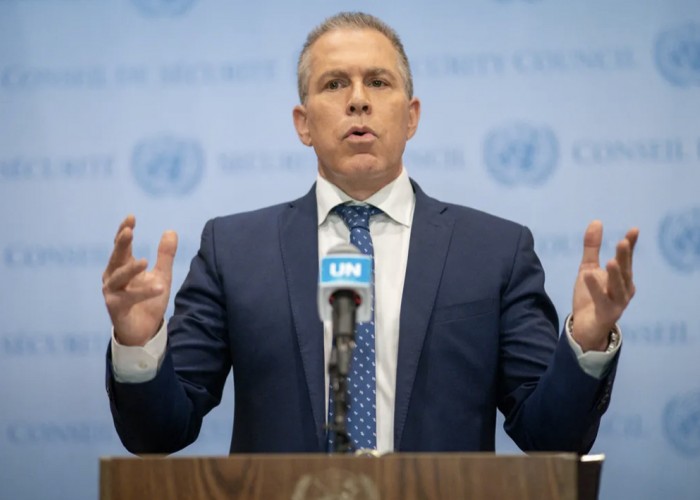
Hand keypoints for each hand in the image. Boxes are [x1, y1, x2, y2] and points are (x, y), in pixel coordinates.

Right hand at [102, 215, 177, 345]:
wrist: (144, 330)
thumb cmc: (149, 300)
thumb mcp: (161, 275)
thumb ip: (165, 255)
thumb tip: (170, 231)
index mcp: (122, 267)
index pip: (121, 246)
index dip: (124, 231)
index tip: (131, 217)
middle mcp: (112, 277)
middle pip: (116, 257)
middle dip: (121, 244)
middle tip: (128, 231)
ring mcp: (112, 292)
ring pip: (118, 277)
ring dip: (131, 269)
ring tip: (145, 261)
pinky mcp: (116, 308)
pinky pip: (129, 298)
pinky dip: (144, 292)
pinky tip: (159, 287)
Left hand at [571, 220, 638, 351]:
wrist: (585, 326)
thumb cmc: (590, 295)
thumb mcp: (588, 267)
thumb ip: (592, 247)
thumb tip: (597, 221)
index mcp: (621, 278)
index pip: (627, 259)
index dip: (631, 245)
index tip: (634, 230)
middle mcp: (624, 289)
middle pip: (625, 272)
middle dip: (625, 258)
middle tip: (623, 242)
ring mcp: (617, 303)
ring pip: (618, 288)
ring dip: (616, 275)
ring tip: (611, 261)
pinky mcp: (606, 313)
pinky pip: (602, 300)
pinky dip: (596, 289)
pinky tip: (588, 276)